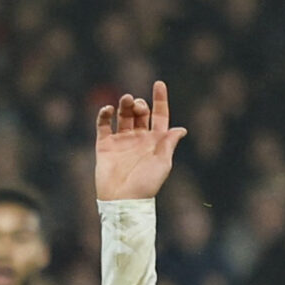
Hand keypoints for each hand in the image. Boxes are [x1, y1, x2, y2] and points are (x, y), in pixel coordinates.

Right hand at [95, 81, 187, 201]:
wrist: (123, 200)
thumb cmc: (146, 185)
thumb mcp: (163, 163)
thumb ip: (168, 144)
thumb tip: (180, 129)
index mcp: (155, 142)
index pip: (159, 116)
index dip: (160, 100)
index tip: (159, 83)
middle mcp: (139, 139)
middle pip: (140, 113)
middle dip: (140, 104)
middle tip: (138, 106)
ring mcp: (121, 141)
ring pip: (123, 115)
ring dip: (124, 104)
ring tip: (125, 100)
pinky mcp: (105, 145)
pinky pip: (103, 125)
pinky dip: (105, 114)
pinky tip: (108, 109)